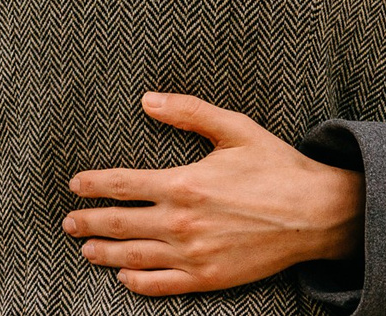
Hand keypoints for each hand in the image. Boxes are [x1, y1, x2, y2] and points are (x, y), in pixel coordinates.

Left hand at [63, 92, 362, 295]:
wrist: (316, 214)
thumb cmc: (276, 167)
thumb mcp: (234, 129)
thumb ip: (188, 113)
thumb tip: (147, 100)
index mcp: (184, 184)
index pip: (123, 185)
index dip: (94, 186)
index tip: (76, 185)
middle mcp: (182, 223)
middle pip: (120, 224)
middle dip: (89, 222)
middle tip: (70, 222)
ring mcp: (193, 255)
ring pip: (134, 256)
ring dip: (105, 253)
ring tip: (86, 249)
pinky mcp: (208, 278)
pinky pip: (161, 284)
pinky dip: (137, 281)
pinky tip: (124, 276)